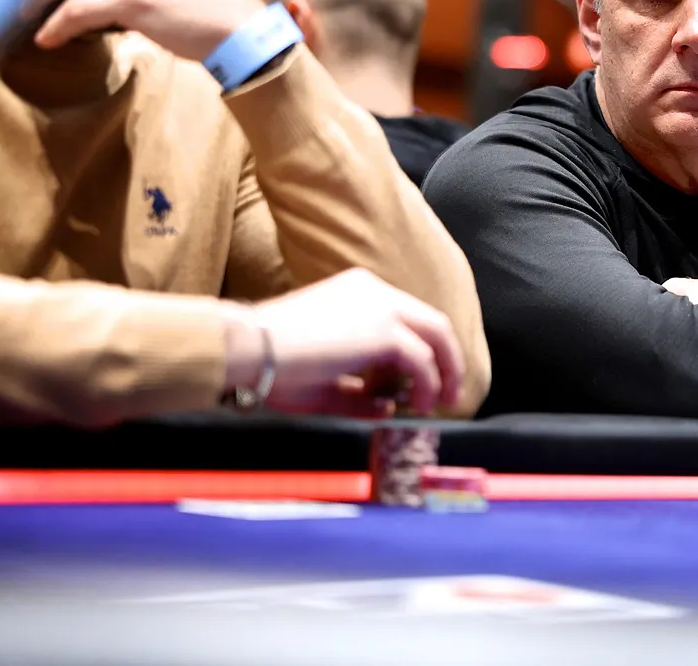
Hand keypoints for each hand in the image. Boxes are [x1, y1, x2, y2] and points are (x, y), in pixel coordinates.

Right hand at [224, 269, 466, 417]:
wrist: (247, 350)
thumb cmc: (272, 366)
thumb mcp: (324, 382)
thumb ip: (359, 392)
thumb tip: (389, 407)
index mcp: (358, 292)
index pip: (407, 317)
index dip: (424, 349)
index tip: (423, 381)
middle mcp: (374, 291)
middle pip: (432, 322)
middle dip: (448, 359)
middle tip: (450, 394)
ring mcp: (381, 307)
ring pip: (436, 335)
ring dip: (445, 372)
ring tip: (440, 403)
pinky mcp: (384, 331)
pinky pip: (423, 359)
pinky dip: (429, 383)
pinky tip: (421, 404)